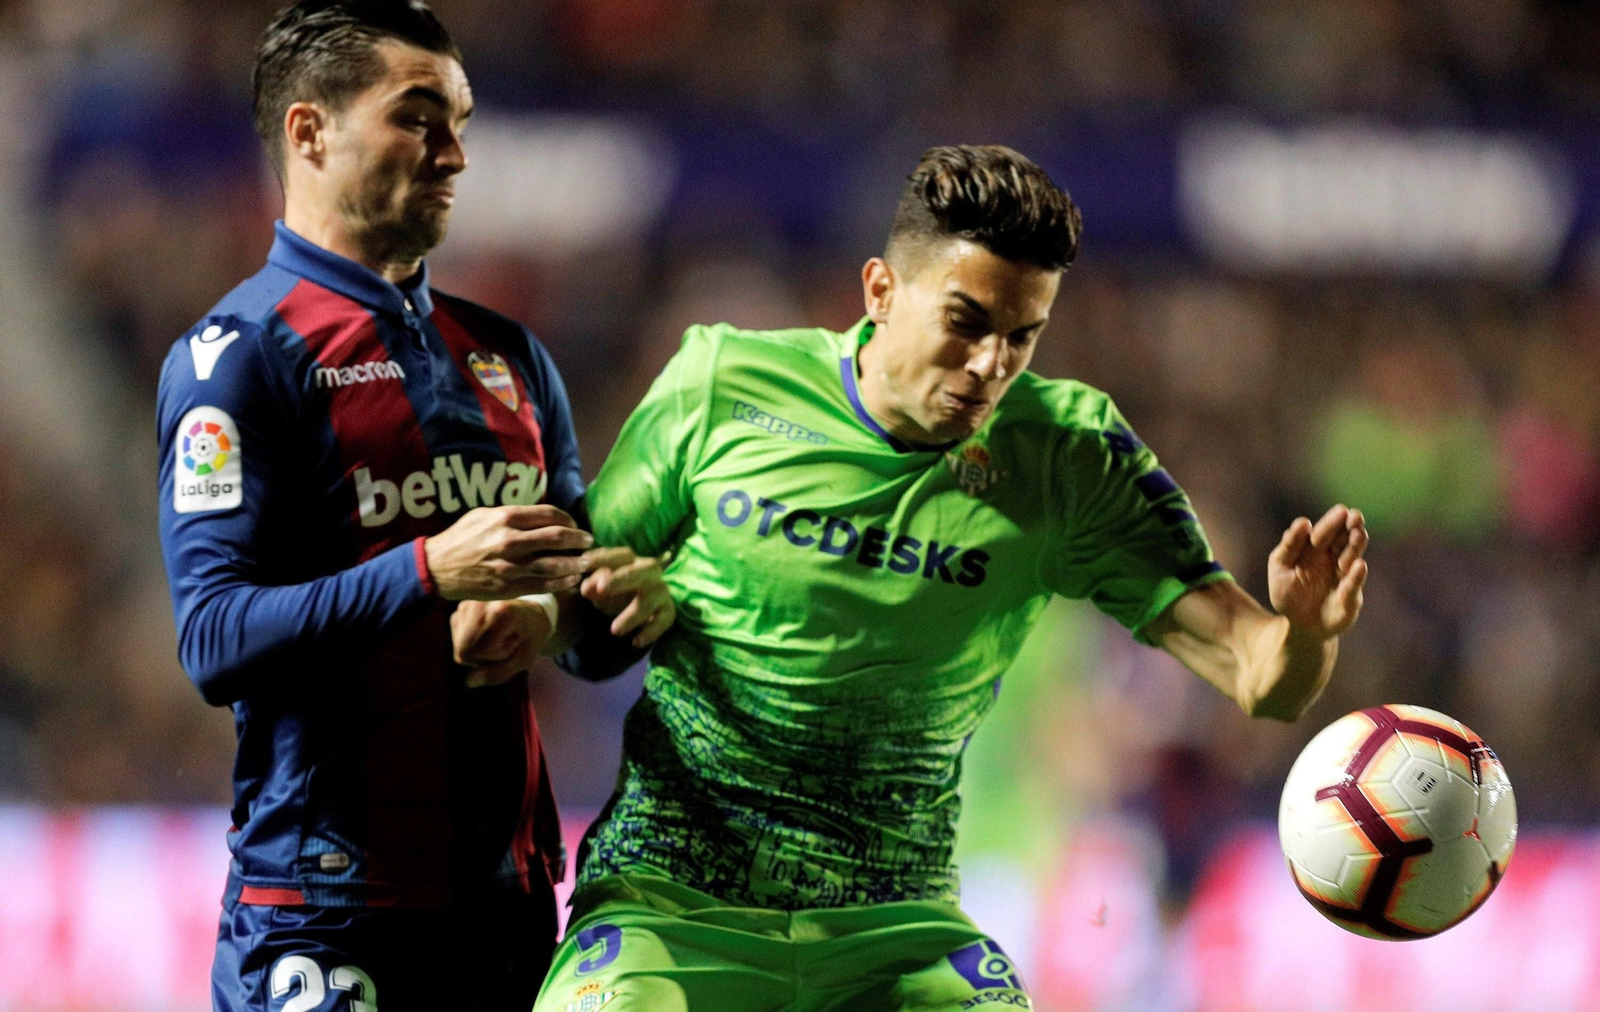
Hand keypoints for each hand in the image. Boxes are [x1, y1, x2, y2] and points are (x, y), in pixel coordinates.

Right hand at [424, 505, 593, 600]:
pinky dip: (562, 582)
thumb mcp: (483, 515)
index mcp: (504, 518)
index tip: (575, 524)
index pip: (548, 515)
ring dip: (575, 563)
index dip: (568, 519)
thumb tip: (542, 516)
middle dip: (578, 539)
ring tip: (585, 562)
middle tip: (588, 541)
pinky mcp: (508, 587)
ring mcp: (509, 566)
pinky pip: (543, 585)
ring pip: (554, 564)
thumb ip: (512, 515)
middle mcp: (509, 541)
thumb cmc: (461, 538)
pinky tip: (571, 579)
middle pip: (557, 537)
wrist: (437, 568)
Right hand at [450, 599, 549, 687]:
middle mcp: (478, 602)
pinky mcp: (459, 608)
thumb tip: (469, 681)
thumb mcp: (524, 658)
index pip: (481, 652)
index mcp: (500, 611)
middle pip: (464, 651)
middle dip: (484, 657)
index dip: (499, 655)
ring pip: (459, 648)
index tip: (516, 641)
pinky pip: (457, 640)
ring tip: (497, 638)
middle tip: (505, 643)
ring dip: (477, 652)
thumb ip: (499, 673)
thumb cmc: (532, 636)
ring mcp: (466, 603)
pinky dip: (471, 644)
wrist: (532, 612)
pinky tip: (487, 634)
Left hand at [578, 547, 675, 647]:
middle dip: (621, 579)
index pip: (621, 555)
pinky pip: (663, 621)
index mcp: (633, 562)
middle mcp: (650, 573)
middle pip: (642, 571)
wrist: (642, 610)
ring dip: (632, 614)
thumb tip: (587, 589)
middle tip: (601, 589)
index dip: (604, 558)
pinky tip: (635, 642)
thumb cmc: (617, 592)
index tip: (584, 563)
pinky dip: (650, 632)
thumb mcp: (601, 588)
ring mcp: (661, 592)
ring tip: (614, 631)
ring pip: (651, 599)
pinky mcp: (668, 612)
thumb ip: (593, 585)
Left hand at [1268, 504, 1368, 638]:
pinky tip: (1360, 565)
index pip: (1323, 533)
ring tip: (1358, 533)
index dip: (1331, 522)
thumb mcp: (1280, 567)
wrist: (1300, 625)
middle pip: (1342, 541)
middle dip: (1349, 527)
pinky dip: (1356, 576)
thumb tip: (1304, 522)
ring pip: (1351, 558)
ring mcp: (1344, 577)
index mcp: (1315, 550)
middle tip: (1355, 515)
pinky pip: (1352, 586)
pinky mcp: (1350, 598)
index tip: (1341, 511)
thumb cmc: (1288, 594)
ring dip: (1355, 545)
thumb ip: (1289, 546)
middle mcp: (1333, 560)